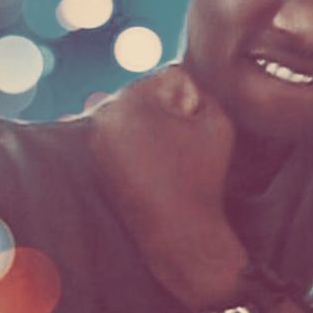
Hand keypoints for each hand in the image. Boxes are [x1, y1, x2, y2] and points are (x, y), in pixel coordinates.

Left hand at [89, 65, 246, 309]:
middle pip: (148, 94)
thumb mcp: (217, 122)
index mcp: (131, 100)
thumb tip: (180, 86)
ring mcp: (95, 138)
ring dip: (153, 128)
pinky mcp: (95, 160)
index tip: (192, 134)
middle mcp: (105, 114)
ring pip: (135, 114)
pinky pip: (124, 136)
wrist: (178, 233)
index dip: (192, 104)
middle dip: (167, 113)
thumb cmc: (202, 177)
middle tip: (180, 149)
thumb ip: (201, 90)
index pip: (171, 79)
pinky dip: (140, 146)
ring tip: (167, 160)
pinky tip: (154, 168)